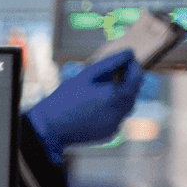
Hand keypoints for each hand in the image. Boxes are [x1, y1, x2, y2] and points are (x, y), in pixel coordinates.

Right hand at [25, 49, 143, 161]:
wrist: (49, 127)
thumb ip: (110, 63)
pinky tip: (94, 107)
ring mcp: (116, 125)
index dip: (133, 66)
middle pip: (133, 92)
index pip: (137, 77)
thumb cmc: (64, 98)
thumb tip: (129, 52)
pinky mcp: (110, 134)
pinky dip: (111, 109)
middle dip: (126, 80)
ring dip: (120, 95)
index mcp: (116, 96)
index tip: (125, 59)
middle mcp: (120, 112)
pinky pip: (117, 117)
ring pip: (127, 105)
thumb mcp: (86, 76)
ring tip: (100, 91)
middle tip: (111, 73)